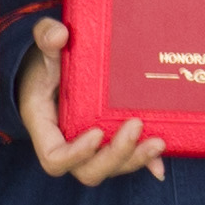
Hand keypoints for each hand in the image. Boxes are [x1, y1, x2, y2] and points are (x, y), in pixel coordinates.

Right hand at [10, 18, 164, 188]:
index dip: (76, 154)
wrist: (56, 68)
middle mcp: (67, 144)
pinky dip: (145, 163)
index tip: (97, 132)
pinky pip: (126, 160)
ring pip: (111, 168)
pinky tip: (161, 163)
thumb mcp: (44, 48)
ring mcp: (90, 148)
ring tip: (158, 141)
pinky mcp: (109, 143)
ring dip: (135, 160)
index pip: (55, 157)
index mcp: (46, 127)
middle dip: (115, 155)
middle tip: (136, 126)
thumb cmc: (47, 62)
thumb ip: (46, 37)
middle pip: (88, 170)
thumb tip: (59, 34)